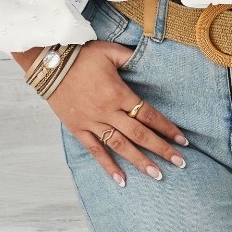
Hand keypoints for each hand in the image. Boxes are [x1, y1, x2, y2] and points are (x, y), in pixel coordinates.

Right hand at [20, 40, 189, 186]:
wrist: (49, 63)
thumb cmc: (81, 55)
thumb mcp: (109, 50)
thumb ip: (130, 56)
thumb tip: (149, 57)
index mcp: (118, 92)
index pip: (148, 115)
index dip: (167, 128)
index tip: (182, 141)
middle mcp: (108, 111)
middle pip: (139, 134)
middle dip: (161, 149)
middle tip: (179, 163)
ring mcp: (92, 122)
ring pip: (120, 146)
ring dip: (140, 161)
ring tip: (157, 175)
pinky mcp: (78, 128)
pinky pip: (95, 150)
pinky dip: (108, 166)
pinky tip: (121, 180)